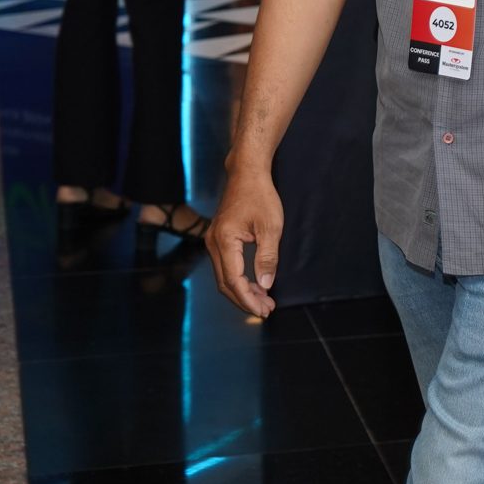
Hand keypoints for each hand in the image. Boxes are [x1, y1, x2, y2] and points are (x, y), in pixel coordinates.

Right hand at [209, 167, 282, 315]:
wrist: (247, 173)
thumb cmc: (260, 196)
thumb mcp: (271, 226)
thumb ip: (268, 257)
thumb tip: (266, 284)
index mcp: (224, 241)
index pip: (233, 281)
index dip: (248, 299)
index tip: (264, 310)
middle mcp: (213, 244)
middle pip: (225, 284)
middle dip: (245, 300)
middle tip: (266, 310)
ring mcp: (213, 241)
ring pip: (224, 277)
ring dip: (243, 291)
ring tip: (264, 301)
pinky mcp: (219, 239)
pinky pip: (226, 266)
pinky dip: (240, 279)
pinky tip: (256, 284)